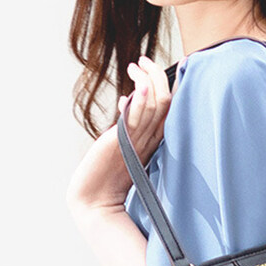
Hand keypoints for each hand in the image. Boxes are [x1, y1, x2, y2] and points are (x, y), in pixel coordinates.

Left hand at [66, 54, 176, 211]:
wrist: (94, 203)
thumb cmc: (106, 181)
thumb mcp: (124, 148)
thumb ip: (132, 129)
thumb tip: (130, 101)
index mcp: (153, 143)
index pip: (169, 111)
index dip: (171, 87)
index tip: (171, 67)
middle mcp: (148, 141)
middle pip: (165, 103)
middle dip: (157, 76)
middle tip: (145, 61)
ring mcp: (136, 143)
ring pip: (153, 106)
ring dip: (145, 81)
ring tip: (136, 66)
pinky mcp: (121, 145)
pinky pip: (135, 121)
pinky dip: (139, 103)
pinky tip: (139, 87)